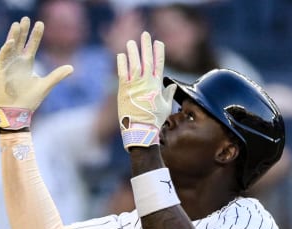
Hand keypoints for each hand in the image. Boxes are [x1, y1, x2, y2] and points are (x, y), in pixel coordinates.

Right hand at [0, 17, 72, 112]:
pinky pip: (2, 58)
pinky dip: (6, 49)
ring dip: (13, 36)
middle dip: (23, 31)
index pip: (31, 45)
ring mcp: (8, 66)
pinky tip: (11, 41)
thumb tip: (72, 67)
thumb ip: (57, 75)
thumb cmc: (30, 99)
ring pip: (10, 47)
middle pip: (20, 42)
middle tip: (26, 18)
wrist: (18, 112)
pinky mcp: (1, 72)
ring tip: (17, 24)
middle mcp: (17, 62)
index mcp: (27, 63)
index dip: (36, 35)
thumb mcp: (46, 85)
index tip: (40, 23)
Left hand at [117, 31, 176, 150]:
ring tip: (131, 42)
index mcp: (157, 86)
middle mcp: (145, 83)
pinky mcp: (123, 90)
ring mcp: (134, 86)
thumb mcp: (166, 107)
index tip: (158, 42)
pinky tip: (121, 55)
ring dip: (133, 52)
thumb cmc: (154, 120)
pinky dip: (122, 64)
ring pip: (133, 64)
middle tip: (145, 34)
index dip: (158, 52)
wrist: (140, 130)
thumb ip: (168, 94)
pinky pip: (122, 73)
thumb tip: (170, 85)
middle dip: (146, 46)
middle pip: (146, 60)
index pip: (159, 64)